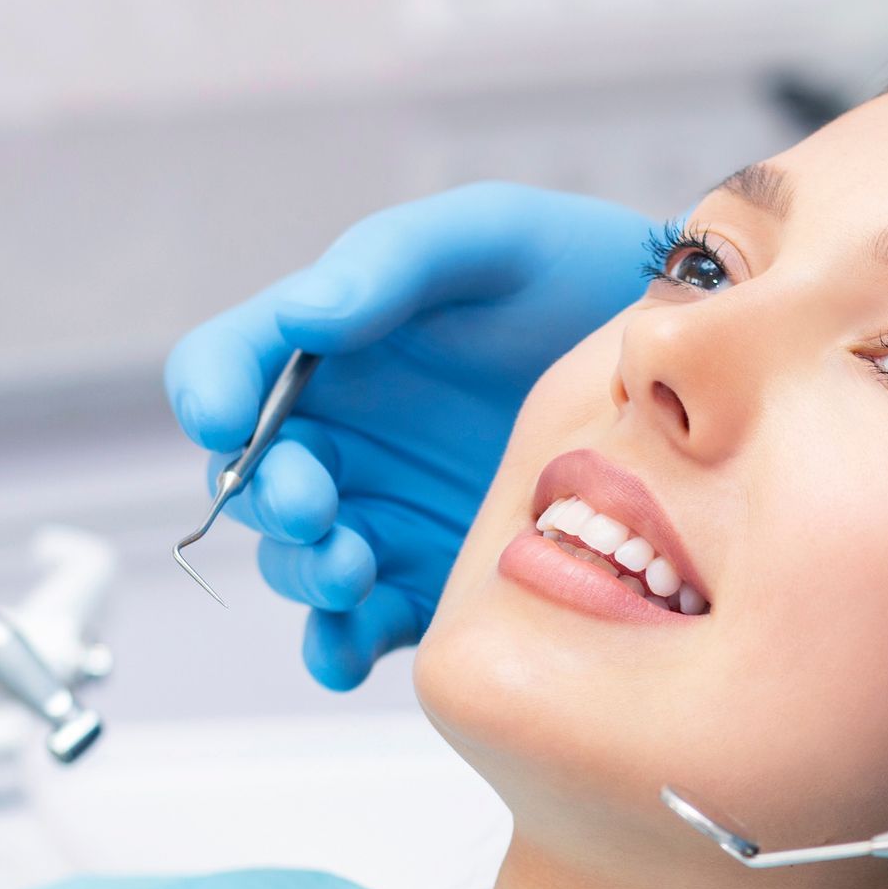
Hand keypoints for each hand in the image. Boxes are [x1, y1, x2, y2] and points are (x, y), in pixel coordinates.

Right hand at [166, 182, 653, 688]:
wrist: (677, 356)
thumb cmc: (574, 277)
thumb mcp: (490, 239)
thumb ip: (391, 265)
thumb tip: (303, 320)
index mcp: (330, 348)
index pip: (230, 366)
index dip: (209, 390)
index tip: (220, 418)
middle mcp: (344, 436)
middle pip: (255, 479)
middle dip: (269, 498)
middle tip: (310, 504)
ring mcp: (383, 513)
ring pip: (301, 558)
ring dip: (306, 572)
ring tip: (348, 568)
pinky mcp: (430, 579)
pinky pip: (361, 625)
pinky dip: (341, 644)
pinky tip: (352, 648)